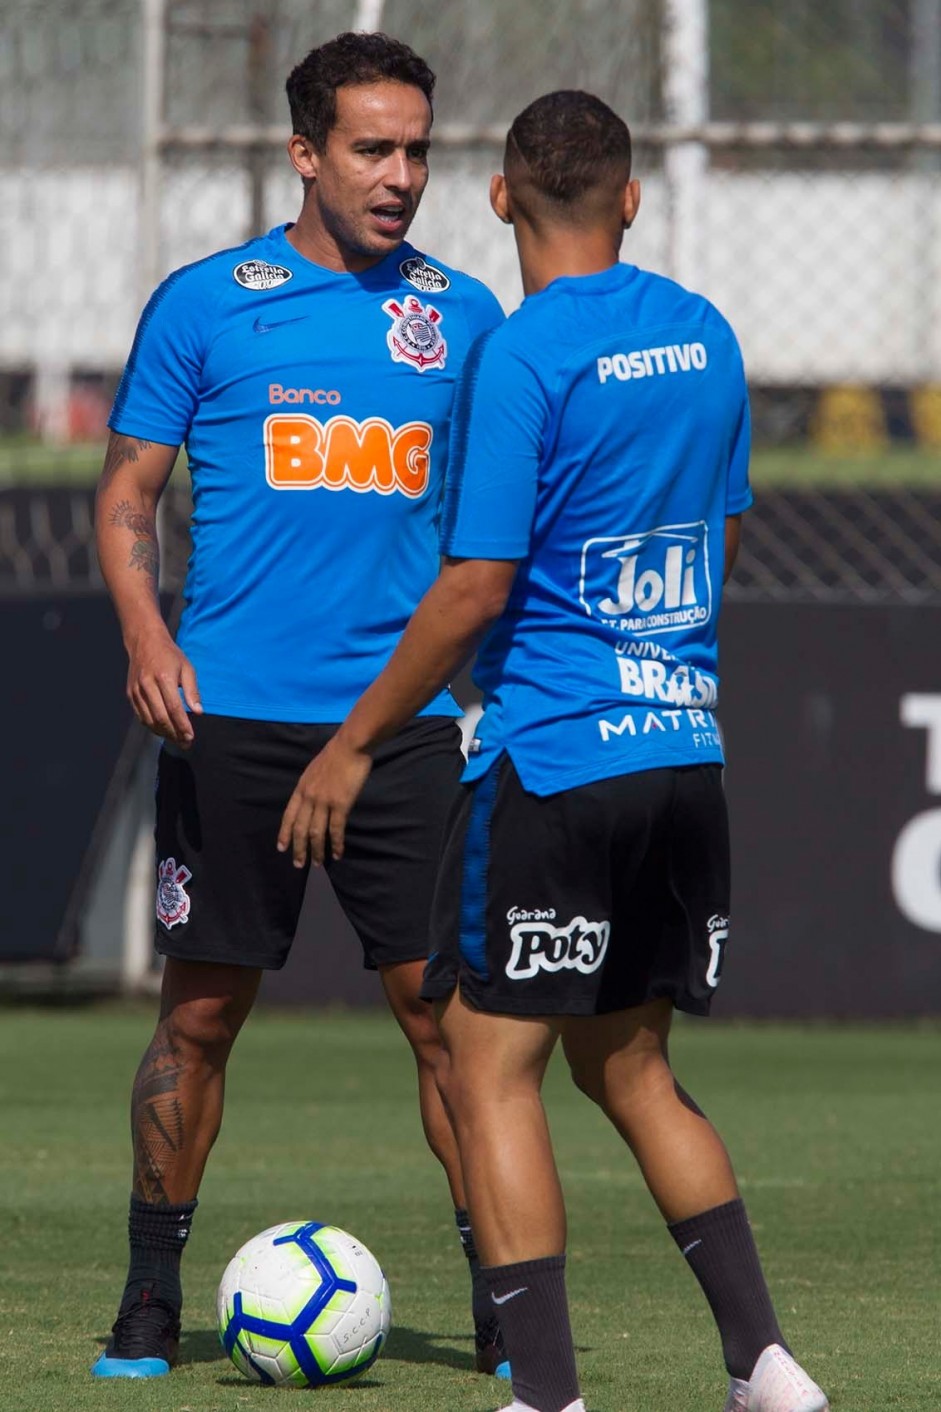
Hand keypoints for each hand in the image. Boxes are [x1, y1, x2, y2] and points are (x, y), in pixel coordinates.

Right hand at [126, 625, 201, 745]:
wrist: (144, 642)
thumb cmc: (170, 655)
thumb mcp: (187, 668)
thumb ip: (192, 691)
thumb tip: (198, 712)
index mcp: (164, 677)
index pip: (174, 708)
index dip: (182, 725)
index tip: (191, 736)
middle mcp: (147, 685)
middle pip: (160, 717)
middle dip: (174, 734)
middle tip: (186, 743)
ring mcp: (136, 691)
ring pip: (149, 720)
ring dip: (163, 733)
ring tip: (177, 740)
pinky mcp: (130, 694)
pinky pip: (141, 716)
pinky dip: (152, 726)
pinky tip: (163, 731)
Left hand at [278, 735, 373, 867]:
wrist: (350, 745)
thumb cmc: (335, 754)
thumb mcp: (314, 770)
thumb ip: (311, 786)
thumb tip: (312, 800)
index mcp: (301, 788)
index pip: (288, 815)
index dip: (284, 833)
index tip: (281, 848)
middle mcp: (309, 797)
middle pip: (300, 828)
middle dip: (298, 848)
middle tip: (299, 864)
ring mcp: (324, 801)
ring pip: (316, 832)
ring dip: (317, 850)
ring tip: (318, 863)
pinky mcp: (341, 804)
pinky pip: (336, 829)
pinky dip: (335, 843)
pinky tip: (337, 853)